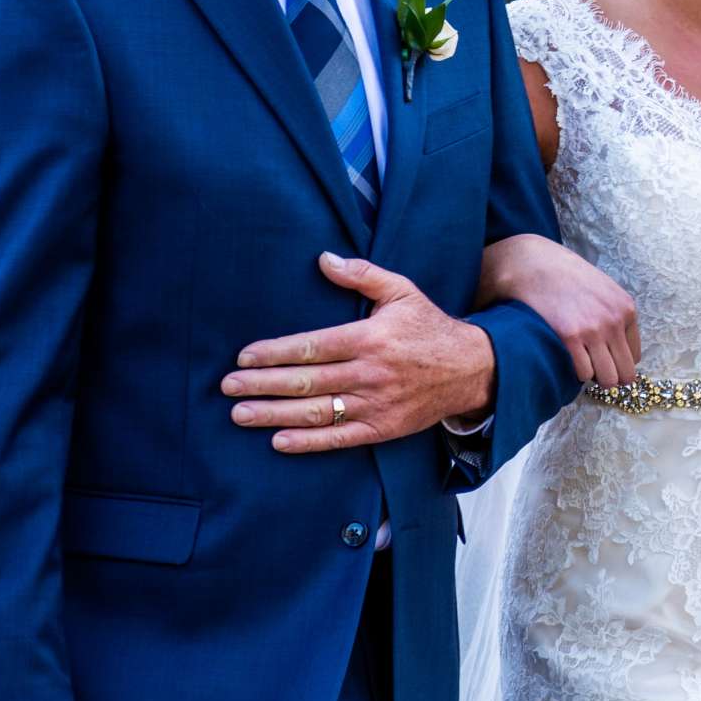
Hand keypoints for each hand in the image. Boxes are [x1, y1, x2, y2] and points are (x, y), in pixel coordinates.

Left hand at [224, 253, 495, 452]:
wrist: (472, 369)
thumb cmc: (430, 327)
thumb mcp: (402, 291)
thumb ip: (362, 274)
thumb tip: (324, 258)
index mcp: (370, 338)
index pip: (312, 347)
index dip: (275, 353)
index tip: (244, 357)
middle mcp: (370, 373)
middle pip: (306, 381)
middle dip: (263, 385)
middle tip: (228, 387)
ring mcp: (376, 405)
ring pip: (317, 412)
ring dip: (274, 415)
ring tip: (241, 415)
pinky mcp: (383, 429)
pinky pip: (339, 439)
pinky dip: (308, 442)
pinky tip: (279, 441)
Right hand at [478, 233, 639, 388]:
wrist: (534, 263)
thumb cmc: (565, 276)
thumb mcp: (603, 288)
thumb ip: (614, 314)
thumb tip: (616, 349)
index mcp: (626, 309)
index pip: (635, 356)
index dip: (618, 362)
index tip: (603, 359)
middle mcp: (614, 321)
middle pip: (625, 373)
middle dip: (611, 376)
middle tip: (593, 368)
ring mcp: (593, 330)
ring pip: (607, 379)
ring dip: (594, 376)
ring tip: (580, 362)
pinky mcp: (570, 337)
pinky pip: (583, 374)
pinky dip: (576, 373)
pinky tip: (567, 357)